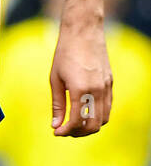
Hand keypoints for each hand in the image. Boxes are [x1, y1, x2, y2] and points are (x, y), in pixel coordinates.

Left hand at [49, 20, 111, 136]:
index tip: (56, 132)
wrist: (83, 32)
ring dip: (90, 126)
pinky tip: (85, 112)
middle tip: (65, 130)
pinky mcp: (110, 83)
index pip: (77, 121)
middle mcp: (97, 90)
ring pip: (104, 119)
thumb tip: (55, 125)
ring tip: (74, 124)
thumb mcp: (55, 79)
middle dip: (78, 132)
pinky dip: (98, 115)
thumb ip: (57, 104)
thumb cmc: (65, 54)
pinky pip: (108, 107)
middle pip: (93, 125)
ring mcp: (106, 87)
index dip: (66, 131)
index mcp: (81, 90)